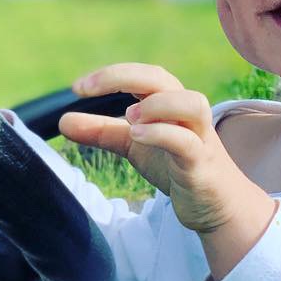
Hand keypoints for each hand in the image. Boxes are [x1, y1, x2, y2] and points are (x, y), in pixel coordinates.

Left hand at [59, 63, 251, 235]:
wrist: (217, 205)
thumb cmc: (179, 167)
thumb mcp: (135, 146)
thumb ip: (103, 132)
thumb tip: (63, 122)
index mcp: (170, 105)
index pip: (144, 75)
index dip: (111, 75)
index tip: (77, 88)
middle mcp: (187, 115)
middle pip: (162, 79)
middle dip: (123, 76)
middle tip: (87, 90)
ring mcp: (199, 138)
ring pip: (190, 104)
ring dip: (157, 104)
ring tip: (128, 118)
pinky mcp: (202, 164)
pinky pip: (187, 142)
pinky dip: (162, 134)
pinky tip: (137, 136)